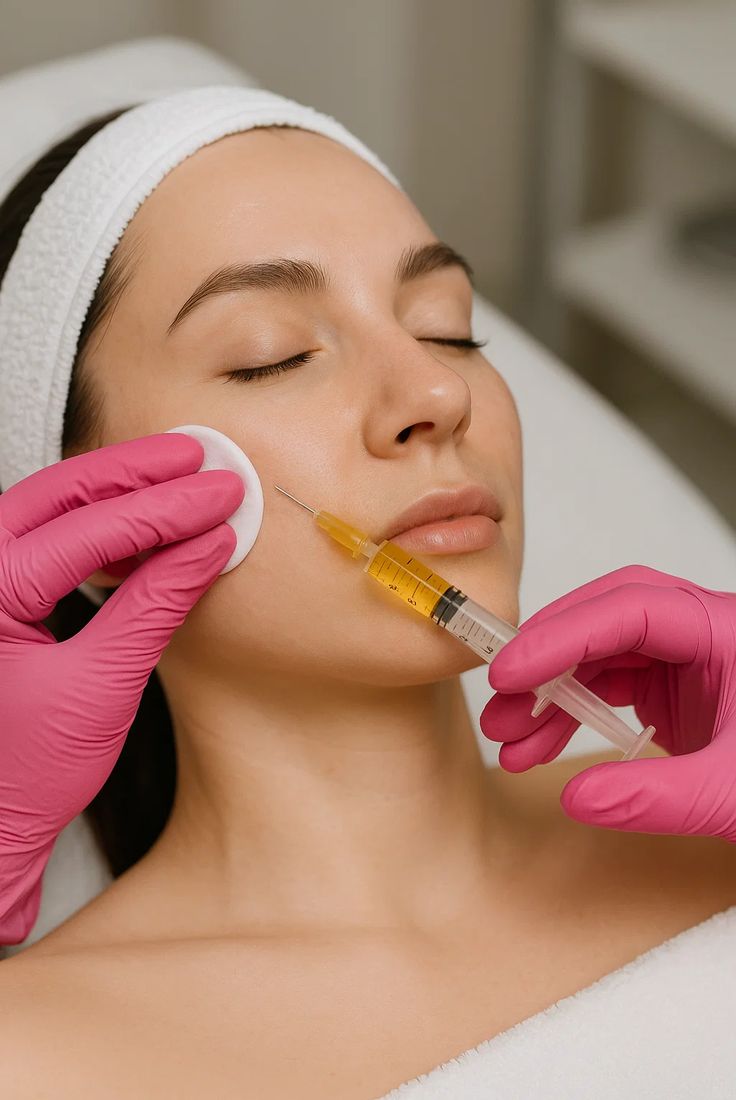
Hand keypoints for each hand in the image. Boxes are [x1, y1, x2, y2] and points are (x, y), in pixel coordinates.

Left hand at [0, 432, 243, 943]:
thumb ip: (154, 606)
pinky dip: (103, 520)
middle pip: (60, 493)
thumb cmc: (27, 773)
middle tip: (202, 457)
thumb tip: (208, 544)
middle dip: (137, 471)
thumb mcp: (101, 688)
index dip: (165, 508)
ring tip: (183, 472)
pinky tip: (147, 517)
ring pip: (53, 504)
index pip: (88, 530)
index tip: (221, 494)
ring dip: (121, 486)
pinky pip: (51, 534)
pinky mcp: (1, 592)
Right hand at [479, 565, 735, 840]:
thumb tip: (577, 798)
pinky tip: (541, 745)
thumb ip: (656, 797)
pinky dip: (572, 711)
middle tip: (500, 698)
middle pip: (607, 617)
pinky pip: (611, 684)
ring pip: (602, 653)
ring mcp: (688, 659)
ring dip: (550, 693)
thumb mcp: (735, 795)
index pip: (633, 611)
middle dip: (548, 656)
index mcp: (727, 633)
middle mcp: (703, 634)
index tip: (512, 673)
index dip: (563, 637)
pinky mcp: (677, 688)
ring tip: (510, 741)